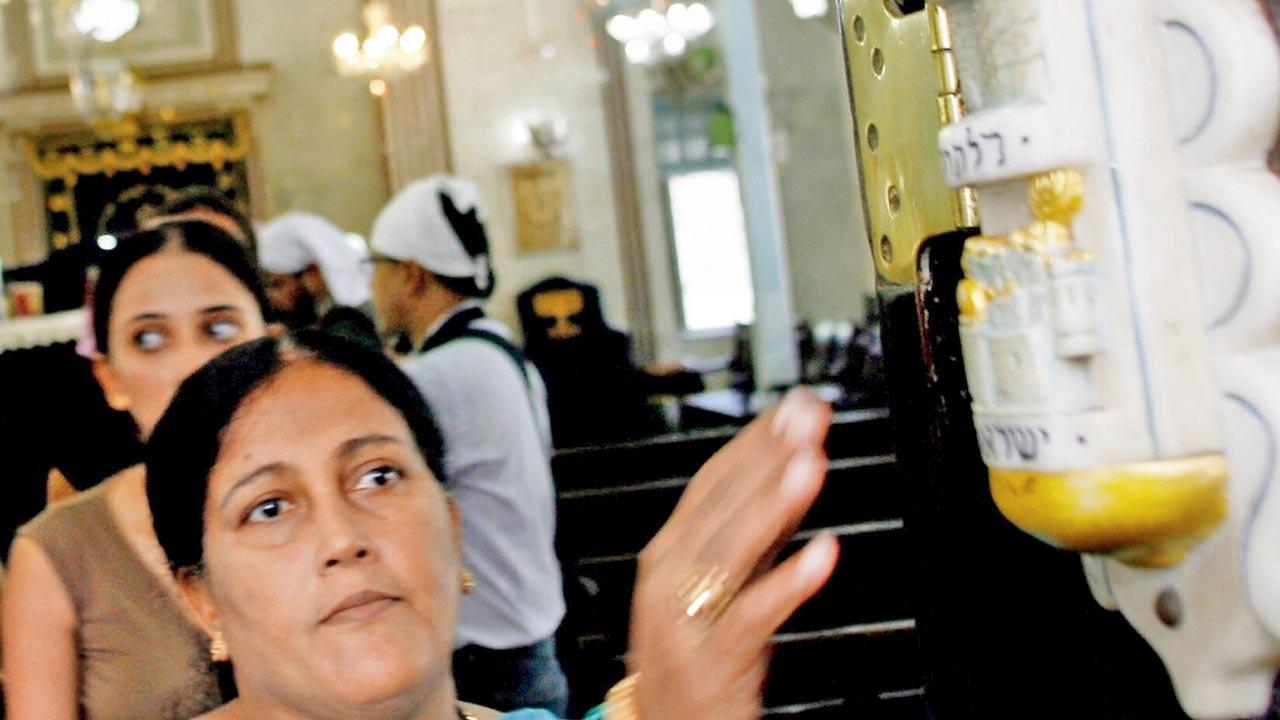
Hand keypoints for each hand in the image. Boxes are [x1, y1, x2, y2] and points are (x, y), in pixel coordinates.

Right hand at [625, 388, 838, 718]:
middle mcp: (671, 575)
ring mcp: (687, 616)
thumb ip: (756, 531)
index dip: (755, 439)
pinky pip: (754, 613)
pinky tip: (823, 553)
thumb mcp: (719, 582)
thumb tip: (793, 470)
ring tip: (810, 466)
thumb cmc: (695, 653)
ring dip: (773, 503)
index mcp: (670, 549)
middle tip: (808, 418)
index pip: (713, 480)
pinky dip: (789, 580)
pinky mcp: (712, 658)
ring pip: (732, 549)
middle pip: (722, 505)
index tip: (793, 406)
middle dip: (769, 456)